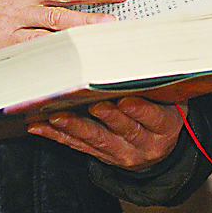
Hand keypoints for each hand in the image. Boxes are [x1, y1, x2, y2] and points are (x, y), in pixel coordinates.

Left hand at [28, 97, 185, 169]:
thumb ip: (155, 85)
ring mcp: (120, 152)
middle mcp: (143, 144)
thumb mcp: (170, 101)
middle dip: (107, 117)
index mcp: (164, 127)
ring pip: (96, 139)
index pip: (154, 118)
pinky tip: (40, 126)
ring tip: (57, 115)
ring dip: (75, 126)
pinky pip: (77, 146)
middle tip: (92, 104)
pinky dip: (57, 135)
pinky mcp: (100, 156)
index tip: (126, 100)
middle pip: (123, 129)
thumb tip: (135, 56)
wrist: (156, 147)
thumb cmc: (162, 112)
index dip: (140, 110)